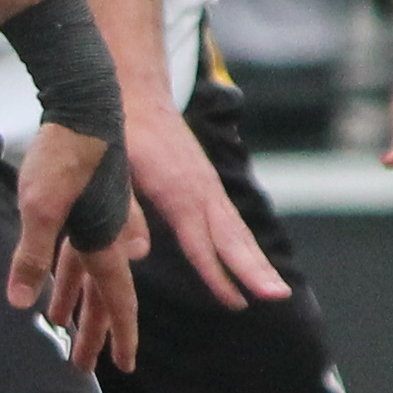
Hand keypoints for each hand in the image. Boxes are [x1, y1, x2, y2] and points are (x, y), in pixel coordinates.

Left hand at [10, 121, 143, 369]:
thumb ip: (31, 257)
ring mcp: (95, 218)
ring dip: (75, 305)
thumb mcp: (39, 207)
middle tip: (82, 369)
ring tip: (61, 332)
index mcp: (104, 240)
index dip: (121, 334)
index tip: (125, 365)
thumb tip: (20, 304)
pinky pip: (74, 250)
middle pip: (102, 295)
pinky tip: (50, 288)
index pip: (117, 299)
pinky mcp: (80, 202)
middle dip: (93, 334)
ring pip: (86, 274)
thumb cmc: (63, 153)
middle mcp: (107, 234)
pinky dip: (63, 274)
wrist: (81, 103)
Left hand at [125, 98, 291, 309]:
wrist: (136, 92)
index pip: (200, 242)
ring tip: (276, 292)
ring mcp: (207, 187)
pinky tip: (252, 265)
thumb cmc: (120, 133)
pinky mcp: (205, 185)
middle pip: (232, 239)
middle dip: (255, 270)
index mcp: (177, 192)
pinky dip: (244, 246)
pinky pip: (229, 222)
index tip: (237, 301)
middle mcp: (200, 191)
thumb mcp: (113, 170)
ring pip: (236, 232)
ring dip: (256, 263)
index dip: (217, 273)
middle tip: (279, 297)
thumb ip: (126, 213)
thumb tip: (139, 256)